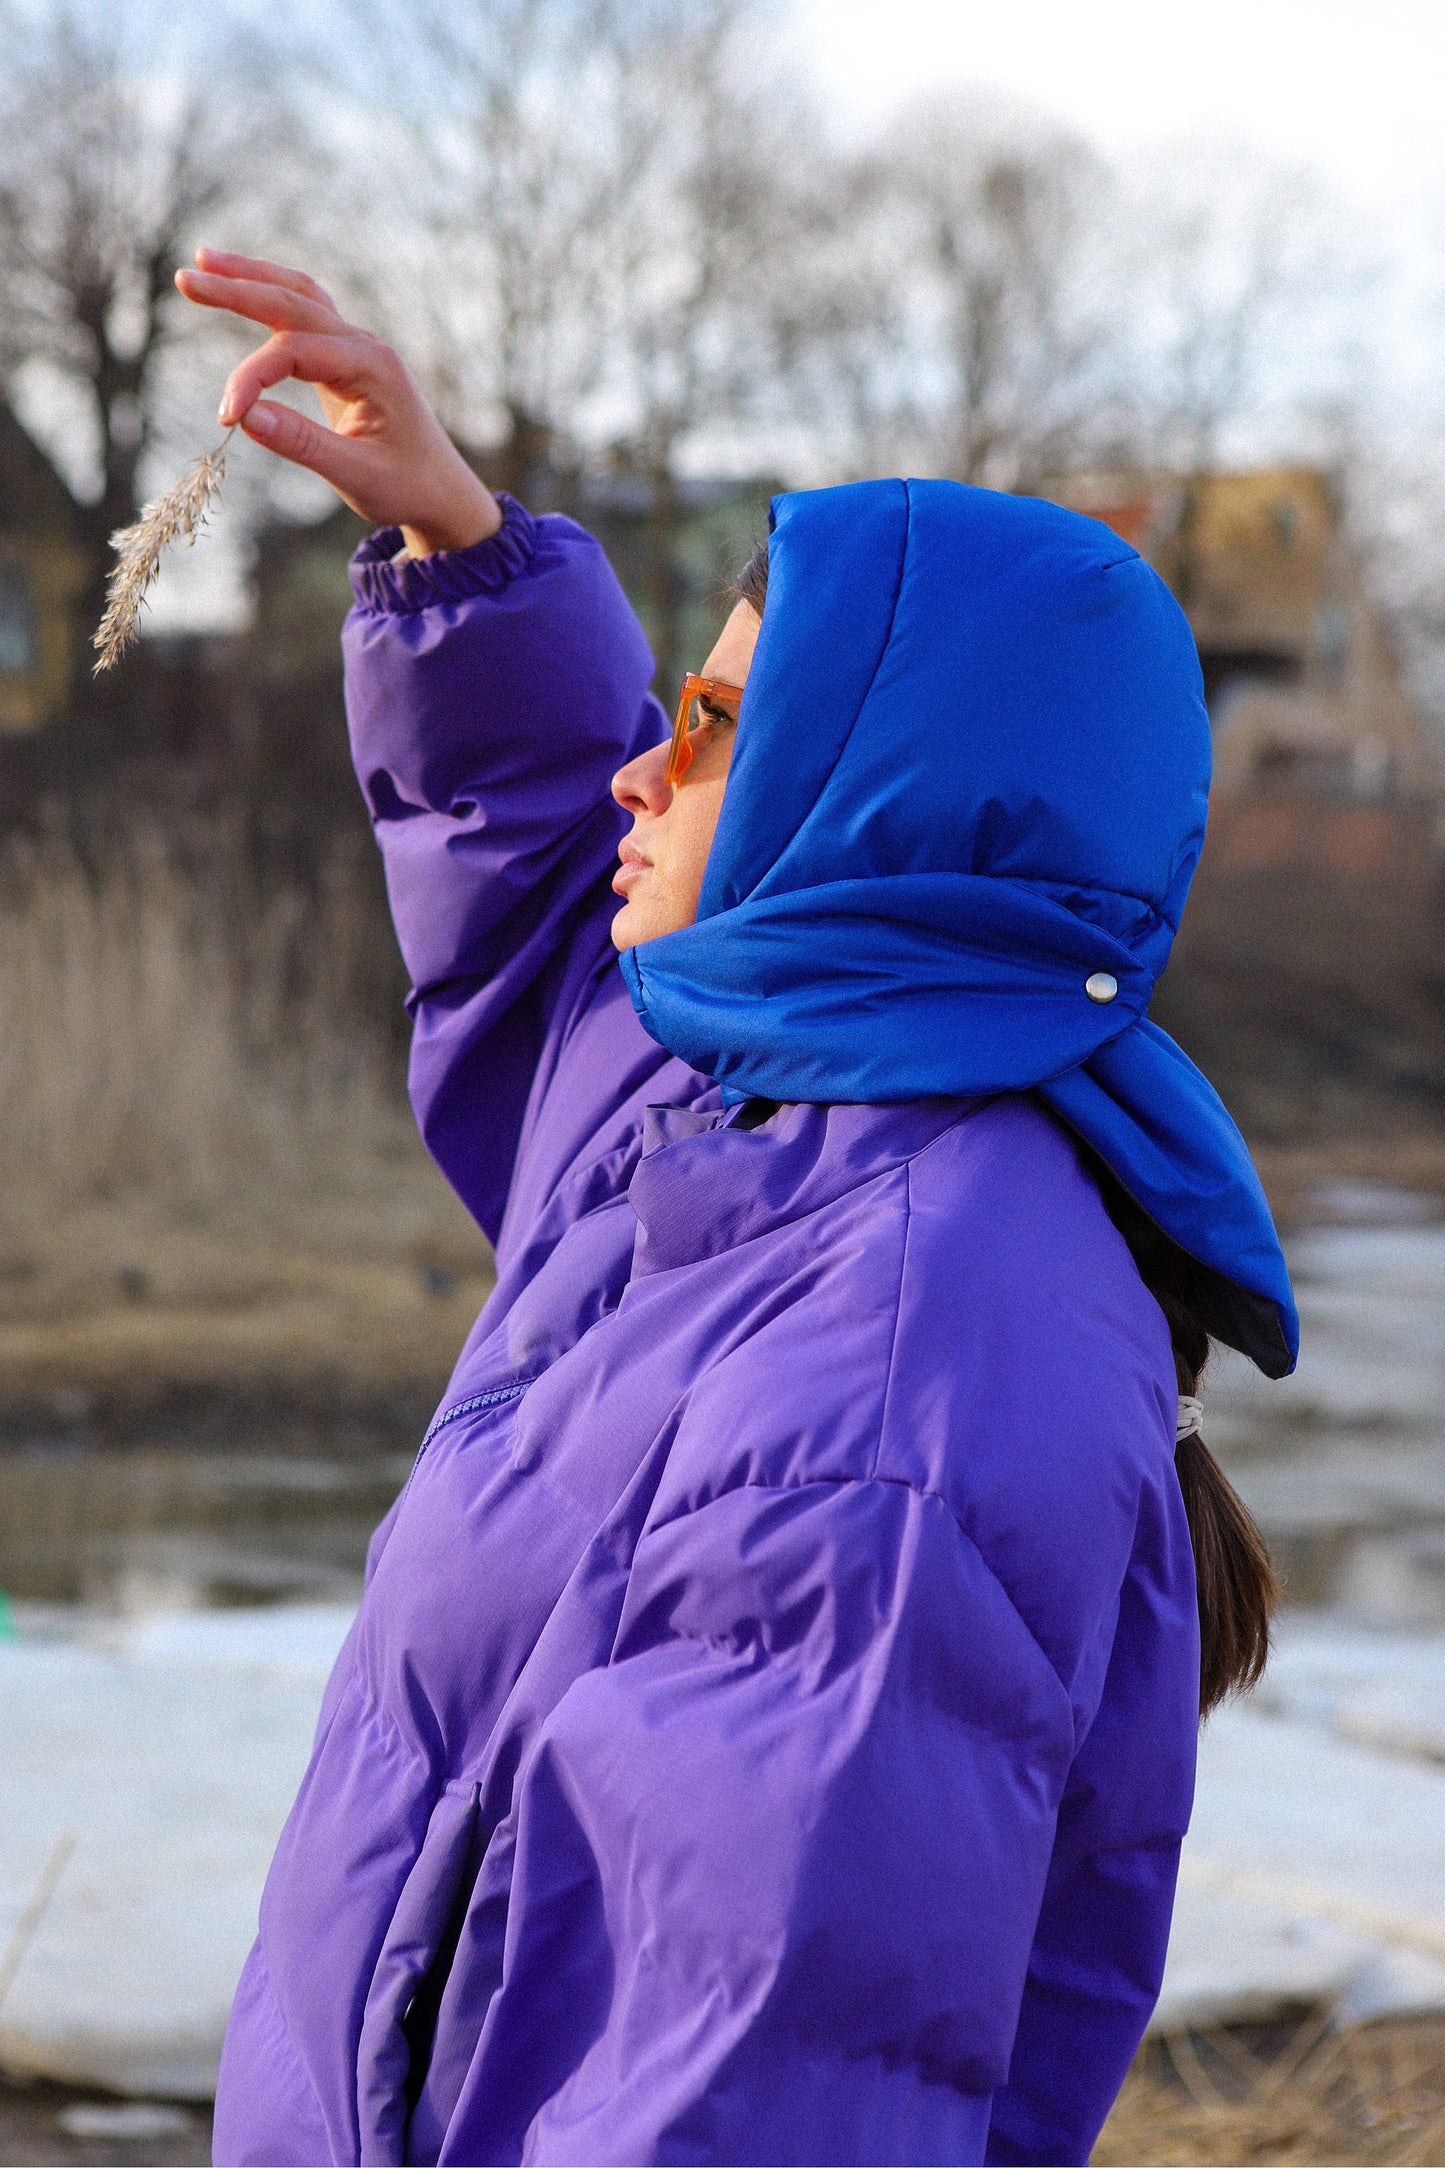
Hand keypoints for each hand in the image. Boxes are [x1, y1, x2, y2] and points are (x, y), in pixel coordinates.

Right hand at [174, 248, 501, 556]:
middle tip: (185, 280)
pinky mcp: (346, 357)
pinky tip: (241, 284)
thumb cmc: (405, 486)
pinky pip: (305, 312)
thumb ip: (303, 445)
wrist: (442, 491)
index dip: (252, 377)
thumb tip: (244, 417)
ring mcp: (357, 347)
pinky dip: (271, 295)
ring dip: (252, 277)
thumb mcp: (357, 476)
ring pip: (299, 296)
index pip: (295, 352)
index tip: (225, 417)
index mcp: (373, 368)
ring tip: (203, 262)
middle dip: (238, 289)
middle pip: (293, 301)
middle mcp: (365, 346)